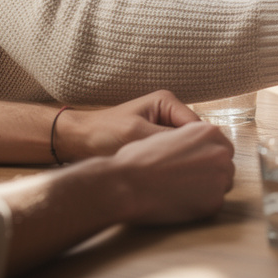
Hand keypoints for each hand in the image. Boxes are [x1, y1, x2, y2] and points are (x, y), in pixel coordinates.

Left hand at [56, 90, 200, 161]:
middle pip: (193, 135)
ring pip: (184, 145)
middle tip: (190, 174)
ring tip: (178, 175)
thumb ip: (167, 138)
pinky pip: (172, 151)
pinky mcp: (155, 139)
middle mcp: (169, 111)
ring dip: (181, 158)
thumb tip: (196, 148)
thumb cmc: (102, 133)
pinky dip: (171, 162)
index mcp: (167, 101)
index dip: (200, 145)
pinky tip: (169, 175)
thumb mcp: (137, 134)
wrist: (76, 141)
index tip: (202, 167)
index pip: (197, 125)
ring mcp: (162, 125)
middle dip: (191, 152)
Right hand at [110, 121, 234, 225]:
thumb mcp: (168, 135)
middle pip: (225, 165)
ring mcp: (221, 177)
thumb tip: (196, 149)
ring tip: (180, 192)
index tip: (193, 166)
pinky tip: (179, 203)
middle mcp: (221, 152)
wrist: (126, 184)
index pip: (221, 146)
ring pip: (222, 185)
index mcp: (208, 132)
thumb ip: (188, 140)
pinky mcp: (215, 202)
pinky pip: (213, 204)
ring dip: (207, 189)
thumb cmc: (137, 160)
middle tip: (186, 181)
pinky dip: (199, 206)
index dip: (206, 157)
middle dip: (210, 173)